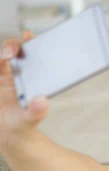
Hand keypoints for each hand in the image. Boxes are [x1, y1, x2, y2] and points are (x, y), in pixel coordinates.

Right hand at [0, 31, 48, 147]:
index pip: (31, 54)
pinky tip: (0, 74)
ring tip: (7, 56)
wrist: (8, 134)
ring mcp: (3, 76)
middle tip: (11, 52)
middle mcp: (16, 73)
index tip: (28, 36)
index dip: (28, 42)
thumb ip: (36, 112)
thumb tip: (42, 102)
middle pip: (12, 51)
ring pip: (1, 59)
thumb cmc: (22, 123)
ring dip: (3, 55)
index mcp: (31, 77)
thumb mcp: (30, 119)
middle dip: (12, 46)